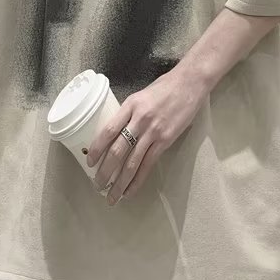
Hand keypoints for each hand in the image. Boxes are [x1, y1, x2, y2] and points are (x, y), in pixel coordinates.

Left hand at [85, 67, 209, 205]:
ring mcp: (153, 131)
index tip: (89, 162)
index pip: (108, 131)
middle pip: (117, 150)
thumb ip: (128, 113)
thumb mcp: (140, 96)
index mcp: (130, 106)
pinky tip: (131, 190)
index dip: (97, 149)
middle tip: (97, 185)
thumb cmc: (165, 87)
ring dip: (120, 182)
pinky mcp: (166, 140)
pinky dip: (138, 180)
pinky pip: (148, 164)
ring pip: (132, 162)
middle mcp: (140, 120)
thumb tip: (115, 132)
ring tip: (112, 195)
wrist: (190, 83)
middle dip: (105, 171)